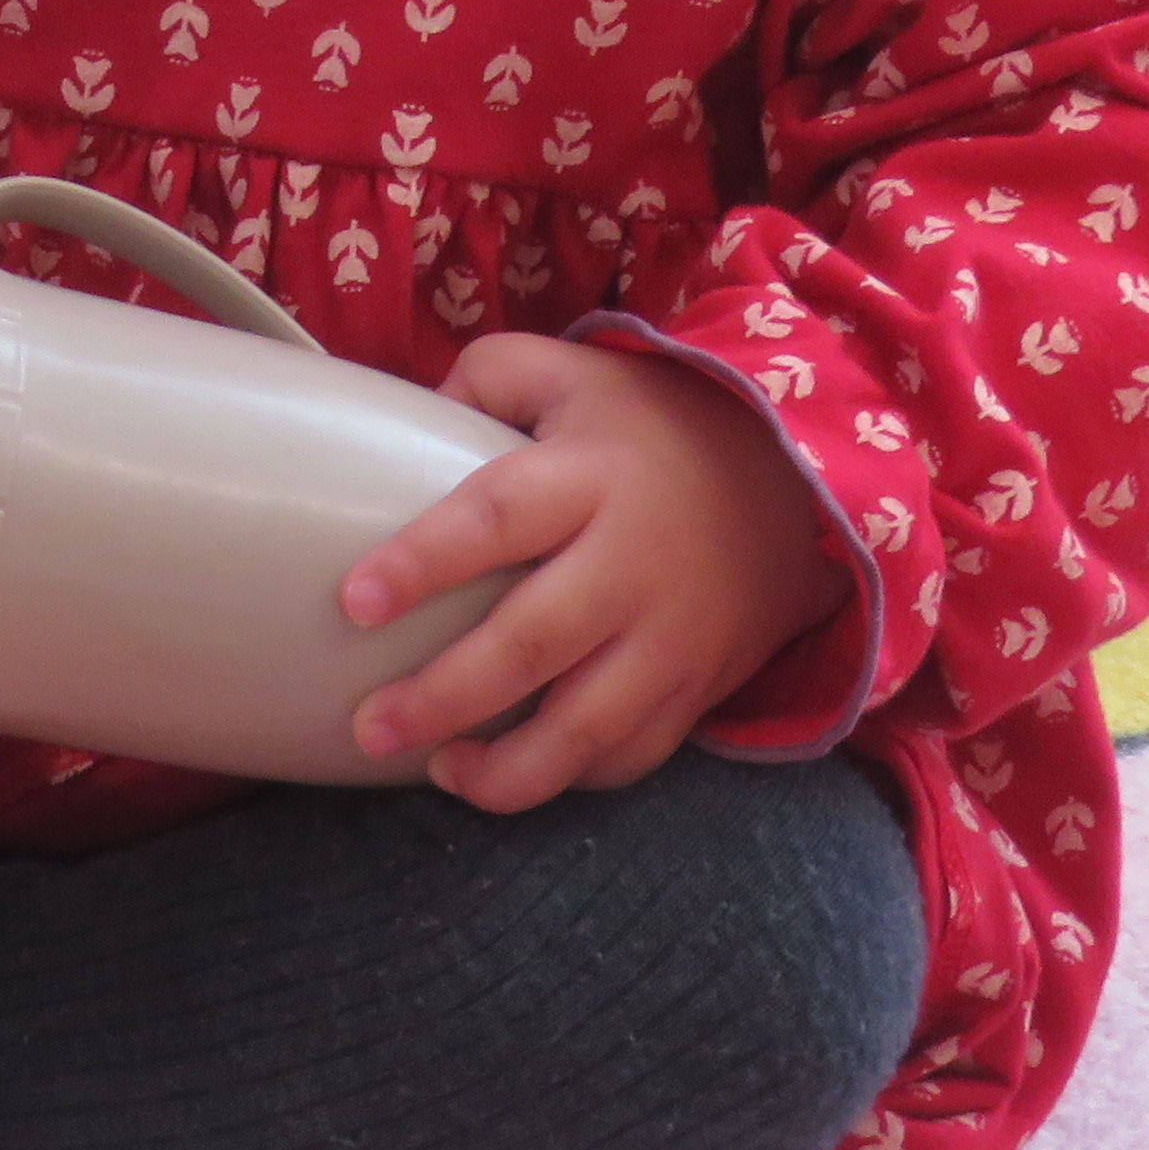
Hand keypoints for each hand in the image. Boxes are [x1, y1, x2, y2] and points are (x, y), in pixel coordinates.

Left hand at [332, 333, 849, 813]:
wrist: (793, 480)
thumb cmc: (648, 425)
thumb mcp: (571, 372)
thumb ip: (484, 380)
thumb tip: (400, 418)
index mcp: (588, 476)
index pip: (496, 518)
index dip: (424, 561)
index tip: (355, 601)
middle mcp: (631, 563)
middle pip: (533, 643)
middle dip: (444, 696)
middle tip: (369, 725)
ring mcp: (671, 636)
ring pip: (588, 726)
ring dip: (507, 768)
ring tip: (437, 772)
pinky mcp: (698, 686)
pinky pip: (632, 753)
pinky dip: (570, 777)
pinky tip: (507, 777)